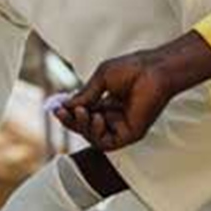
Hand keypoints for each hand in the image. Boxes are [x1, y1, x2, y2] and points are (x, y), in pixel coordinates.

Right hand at [54, 32, 210, 150]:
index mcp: (107, 103)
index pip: (82, 113)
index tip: (56, 106)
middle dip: (71, 120)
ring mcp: (121, 126)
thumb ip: (85, 94)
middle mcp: (113, 116)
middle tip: (62, 111)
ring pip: (92, 136)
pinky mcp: (130, 134)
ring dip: (82, 126)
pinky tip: (95, 118)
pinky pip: (107, 142)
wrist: (153, 70)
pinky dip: (96, 133)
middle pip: (84, 127)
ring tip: (82, 111)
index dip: (69, 112)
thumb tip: (67, 104)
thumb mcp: (101, 79)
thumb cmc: (133, 68)